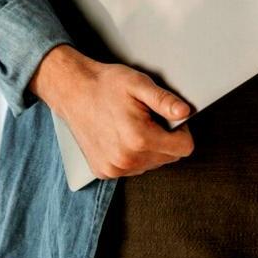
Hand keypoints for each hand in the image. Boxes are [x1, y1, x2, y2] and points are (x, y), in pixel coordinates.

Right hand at [30, 46, 194, 178]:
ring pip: (151, 164)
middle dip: (166, 139)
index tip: (170, 118)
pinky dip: (133, 155)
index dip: (182, 131)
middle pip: (169, 158)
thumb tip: (185, 112)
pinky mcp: (103, 172)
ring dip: (150, 148)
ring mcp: (114, 169)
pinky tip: (121, 136)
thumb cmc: (106, 85)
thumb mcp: (139, 84)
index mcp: (139, 139)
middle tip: (149, 119)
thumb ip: (165, 101)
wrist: (73, 91)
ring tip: (133, 126)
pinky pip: (133, 168)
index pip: (184, 148)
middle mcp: (126, 159)